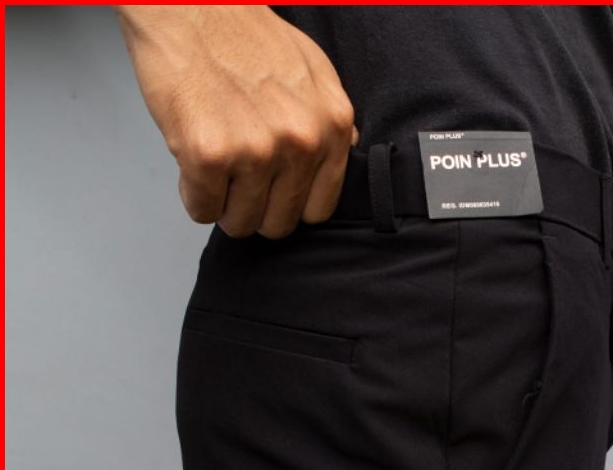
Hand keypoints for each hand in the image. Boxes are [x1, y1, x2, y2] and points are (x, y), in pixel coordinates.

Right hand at [116, 5, 358, 237]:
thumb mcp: (312, 70)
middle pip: (279, 224)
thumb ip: (331, 118)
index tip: (273, 191)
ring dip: (223, 203)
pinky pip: (202, 210)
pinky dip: (192, 194)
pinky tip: (193, 160)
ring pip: (241, 223)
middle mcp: (302, 142)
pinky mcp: (211, 155)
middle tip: (238, 176)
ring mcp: (257, 150)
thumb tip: (344, 151)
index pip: (319, 209)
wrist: (187, 3)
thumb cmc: (243, 34)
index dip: (290, 204)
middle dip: (255, 208)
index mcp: (331, 126)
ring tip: (216, 163)